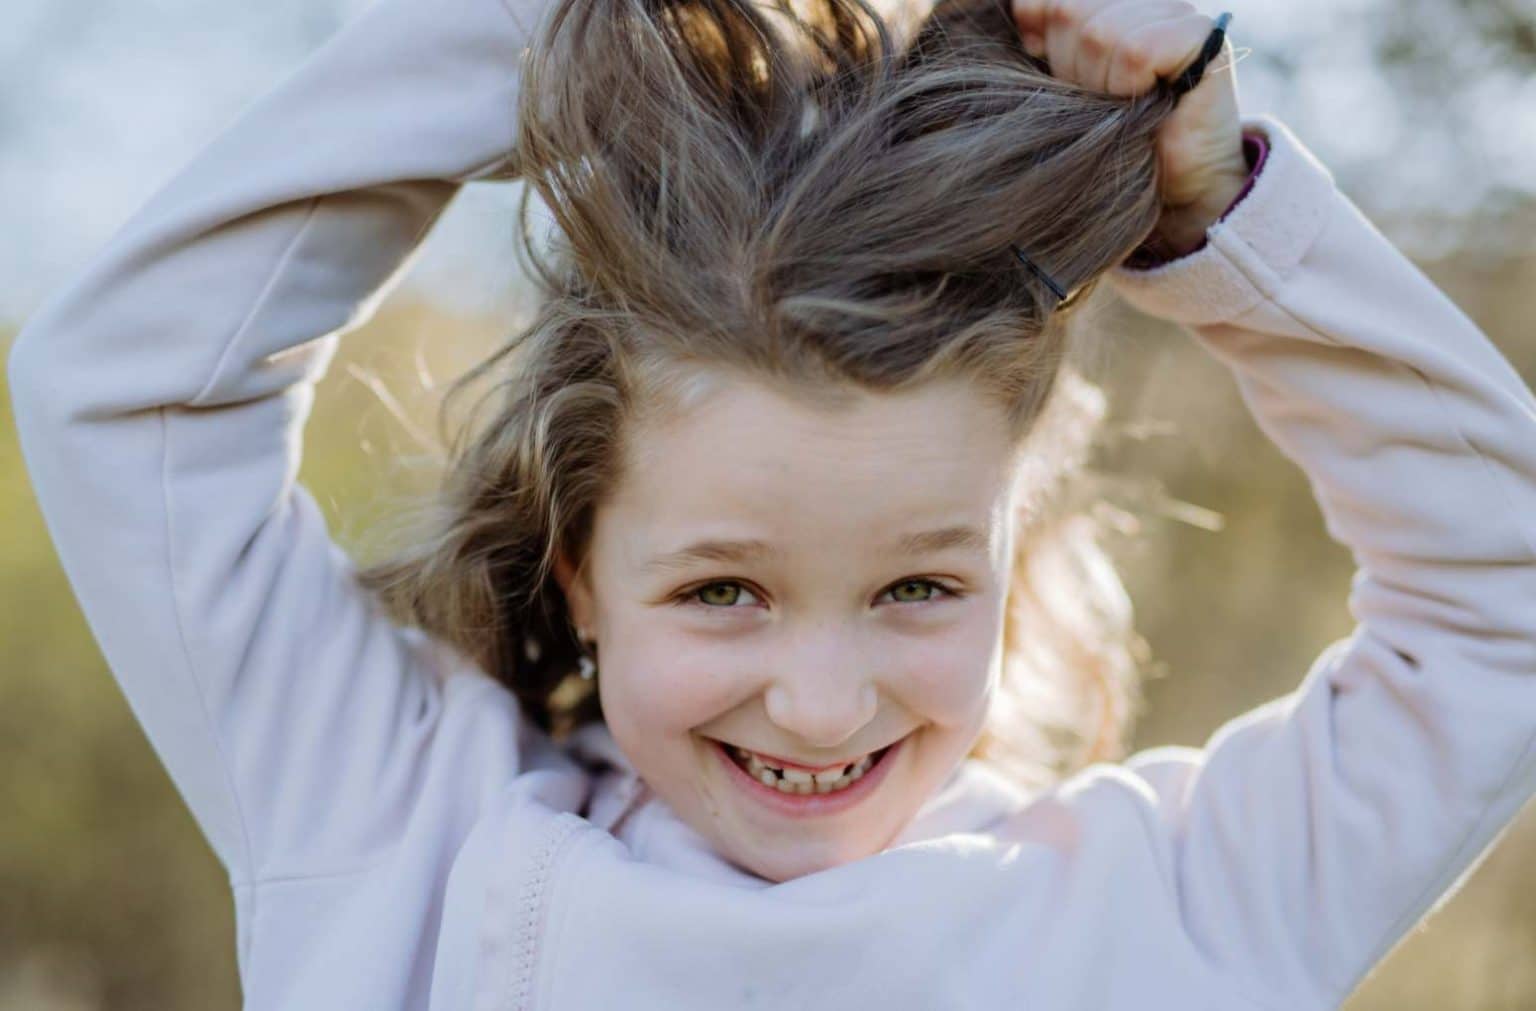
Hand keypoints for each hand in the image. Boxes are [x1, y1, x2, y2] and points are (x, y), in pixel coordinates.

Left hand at [1010, 1, 1247, 255]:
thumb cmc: (1117, 139)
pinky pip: (1137, 51)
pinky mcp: (1202, 35)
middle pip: (1071, 12)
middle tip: (1101, 100)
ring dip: (1101, 84)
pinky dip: (1130, 85)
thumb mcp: (1070, 85)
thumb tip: (1020, 7)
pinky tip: (1149, 101)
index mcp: (1113, 4)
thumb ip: (1050, 38)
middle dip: (1070, 68)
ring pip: (1100, 33)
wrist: (1177, 185)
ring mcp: (1176, 12)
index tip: (1046, 62)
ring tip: (1125, 105)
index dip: (1041, 27)